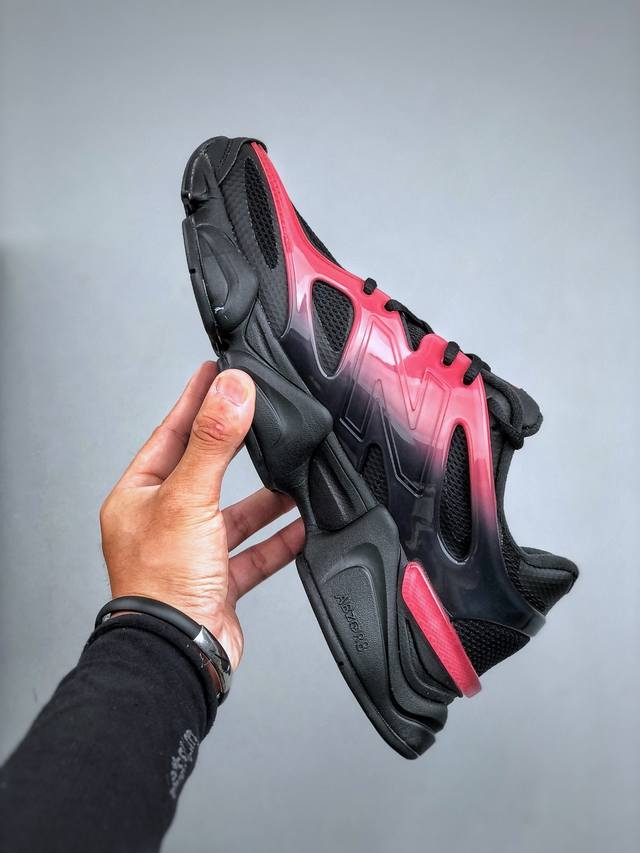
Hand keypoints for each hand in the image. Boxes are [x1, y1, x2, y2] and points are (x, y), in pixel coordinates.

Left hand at [100, 362, 303, 669]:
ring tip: (294, 475)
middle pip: (205, 471)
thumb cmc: (161, 584)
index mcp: (139, 496)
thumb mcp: (188, 498)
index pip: (171, 433)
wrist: (179, 653)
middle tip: (258, 414)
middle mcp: (162, 522)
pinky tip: (302, 525)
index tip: (214, 372)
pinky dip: (279, 539)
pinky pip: (254, 553)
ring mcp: (190, 553)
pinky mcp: (217, 581)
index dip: (195, 401)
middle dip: (236, 447)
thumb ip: (214, 442)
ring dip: (265, 499)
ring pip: (234, 514)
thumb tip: (232, 390)